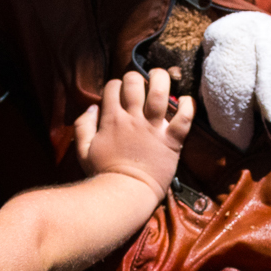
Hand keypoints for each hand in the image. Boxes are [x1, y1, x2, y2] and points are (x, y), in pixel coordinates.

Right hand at [74, 66, 193, 195]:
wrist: (125, 193)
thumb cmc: (103, 174)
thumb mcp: (83, 150)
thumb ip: (82, 126)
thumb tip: (91, 108)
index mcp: (112, 119)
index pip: (113, 87)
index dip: (115, 85)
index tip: (118, 92)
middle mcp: (133, 119)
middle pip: (135, 83)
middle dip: (136, 76)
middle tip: (140, 81)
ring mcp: (154, 128)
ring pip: (160, 93)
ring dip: (161, 79)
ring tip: (161, 76)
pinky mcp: (171, 141)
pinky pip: (184, 118)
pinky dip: (188, 106)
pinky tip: (185, 100)